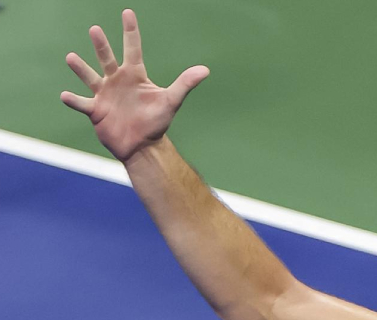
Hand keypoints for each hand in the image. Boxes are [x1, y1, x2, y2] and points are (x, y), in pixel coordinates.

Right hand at [60, 9, 209, 163]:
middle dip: (101, 45)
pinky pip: (82, 103)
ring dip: (81, 68)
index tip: (127, 12)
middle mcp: (117, 81)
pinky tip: (65, 95)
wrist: (143, 145)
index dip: (131, 31)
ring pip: (90, 77)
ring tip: (71, 57)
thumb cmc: (157, 122)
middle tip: (95, 30)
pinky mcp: (96, 110)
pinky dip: (74, 100)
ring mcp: (104, 95)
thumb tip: (205, 70)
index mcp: (135, 76)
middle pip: (107, 59)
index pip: (133, 48)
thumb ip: (185, 84)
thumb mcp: (171, 101)